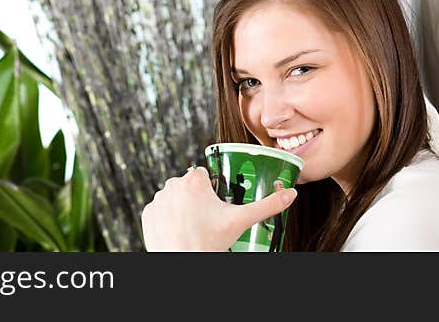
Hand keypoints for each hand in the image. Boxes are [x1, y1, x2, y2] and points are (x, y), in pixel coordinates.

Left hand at [141, 166, 297, 250]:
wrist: (184, 265)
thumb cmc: (211, 242)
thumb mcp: (241, 221)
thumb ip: (267, 205)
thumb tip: (291, 194)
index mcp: (194, 180)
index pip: (203, 174)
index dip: (211, 189)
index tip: (215, 203)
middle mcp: (172, 184)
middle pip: (188, 185)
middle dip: (196, 198)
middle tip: (207, 219)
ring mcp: (158, 199)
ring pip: (173, 196)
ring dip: (181, 205)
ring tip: (192, 225)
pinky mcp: (147, 213)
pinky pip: (159, 209)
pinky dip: (166, 216)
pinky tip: (177, 229)